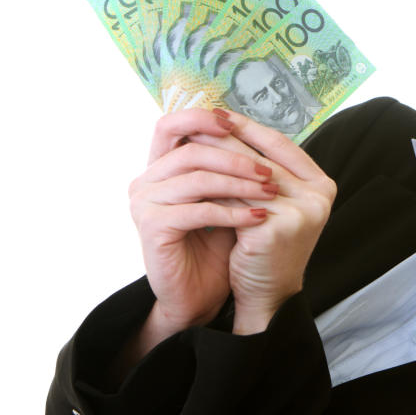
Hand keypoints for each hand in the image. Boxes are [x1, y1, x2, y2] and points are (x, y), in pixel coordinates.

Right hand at [128, 109, 275, 333]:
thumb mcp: (225, 198)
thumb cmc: (214, 246)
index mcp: (159, 168)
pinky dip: (232, 212)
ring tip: (271, 192)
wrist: (198, 296)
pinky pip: (197, 210)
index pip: (171, 125)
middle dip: (235, 157)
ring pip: (197, 178)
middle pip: (190, 149)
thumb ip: (230, 168)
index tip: (240, 125)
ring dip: (239, 183)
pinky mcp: (152, 227)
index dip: (203, 118)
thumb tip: (262, 134)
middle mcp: (145, 181)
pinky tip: (258, 217)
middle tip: (269, 170)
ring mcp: (144, 203)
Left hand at [186, 109, 336, 333]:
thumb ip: (264, 171)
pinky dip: (211, 186)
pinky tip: (189, 175)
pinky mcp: (276, 228)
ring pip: (246, 176)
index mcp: (322, 185)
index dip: (249, 127)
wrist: (267, 295)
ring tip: (187, 144)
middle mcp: (318, 197)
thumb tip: (230, 127)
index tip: (220, 114)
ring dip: (214, 158)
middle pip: (262, 157)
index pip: (281, 144)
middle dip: (227, 137)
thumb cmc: (267, 247)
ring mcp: (300, 212)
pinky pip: (234, 200)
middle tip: (197, 121)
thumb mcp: (275, 203)